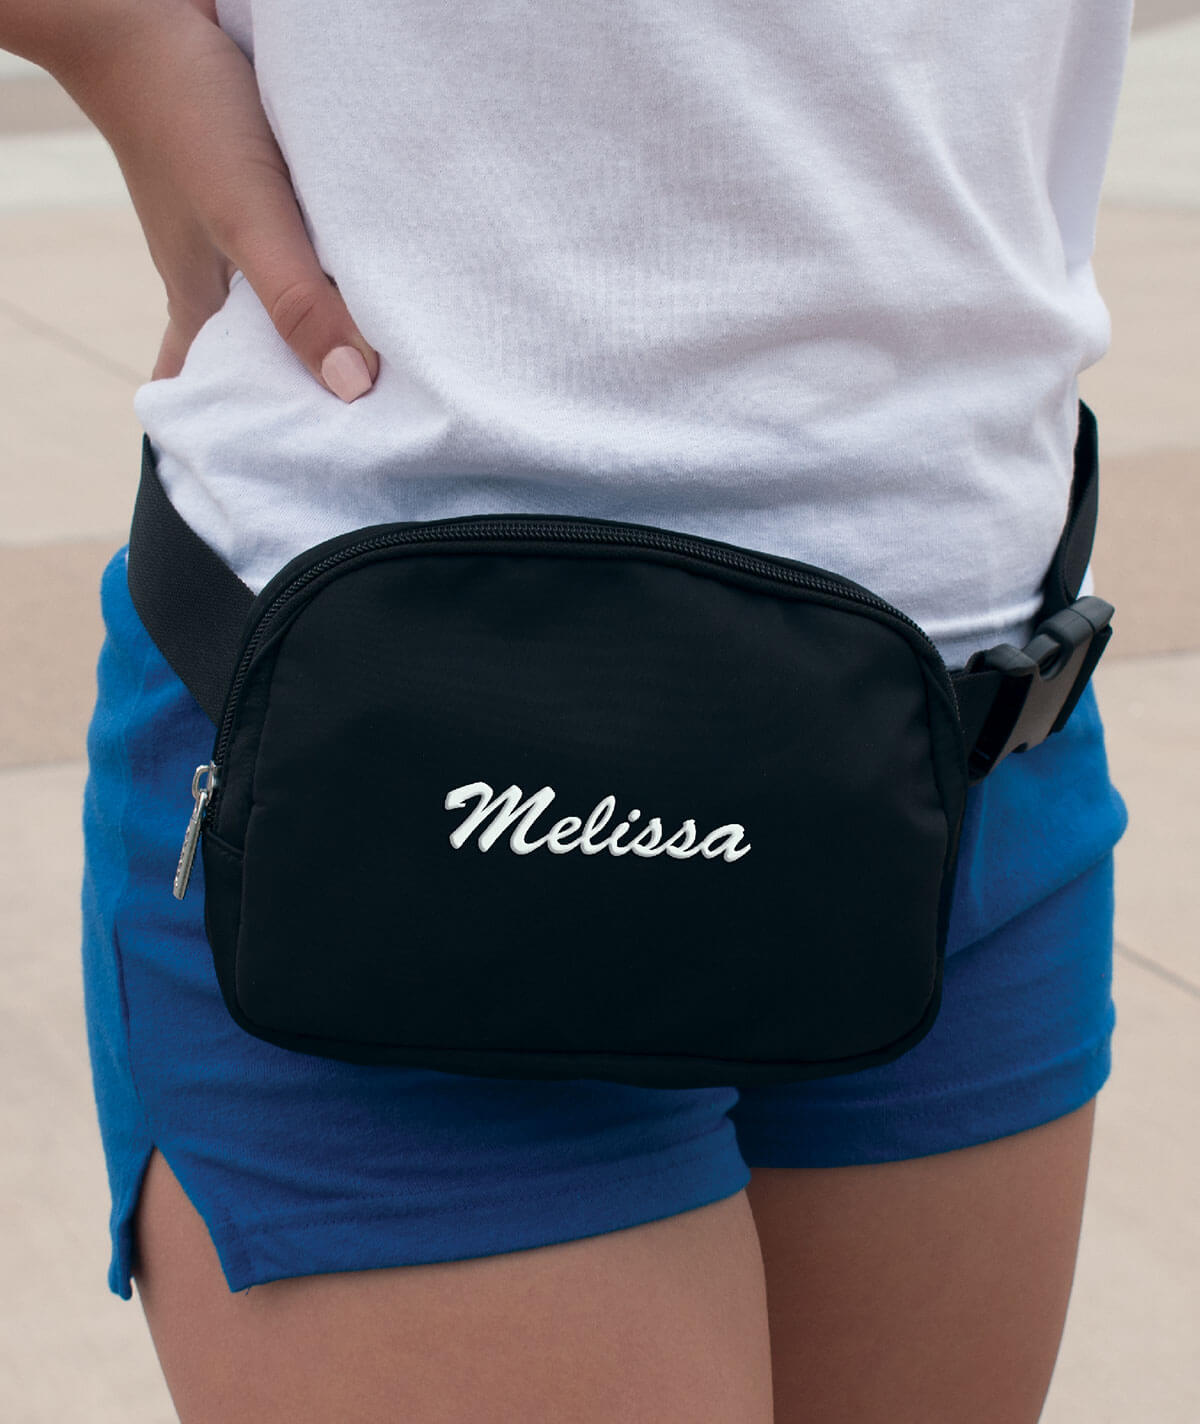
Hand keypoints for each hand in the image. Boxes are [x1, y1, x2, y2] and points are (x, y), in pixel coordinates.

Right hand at [43, 0, 378, 400]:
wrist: (150, 8)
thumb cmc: (187, 114)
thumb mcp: (249, 218)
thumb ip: (296, 300)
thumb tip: (351, 389)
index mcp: (202, 304)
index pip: (206, 395)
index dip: (234, 437)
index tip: (283, 477)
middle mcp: (221, 279)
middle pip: (257, 359)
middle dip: (297, 397)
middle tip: (363, 439)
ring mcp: (240, 237)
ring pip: (284, 307)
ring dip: (324, 335)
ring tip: (389, 375)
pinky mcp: (265, 194)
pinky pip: (302, 253)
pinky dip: (331, 276)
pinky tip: (376, 282)